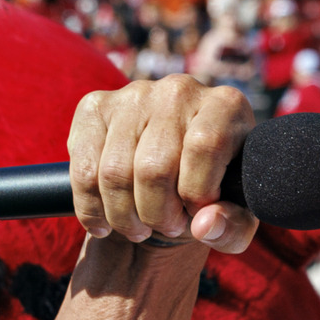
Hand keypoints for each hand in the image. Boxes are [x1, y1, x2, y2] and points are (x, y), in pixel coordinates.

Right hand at [67, 74, 257, 252]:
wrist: (177, 173)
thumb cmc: (215, 194)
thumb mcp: (237, 217)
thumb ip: (232, 227)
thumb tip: (203, 225)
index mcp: (225, 106)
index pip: (204, 146)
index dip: (197, 193)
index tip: (196, 214)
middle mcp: (179, 90)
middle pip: (154, 167)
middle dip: (157, 215)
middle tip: (166, 227)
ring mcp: (133, 95)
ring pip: (114, 173)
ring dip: (124, 217)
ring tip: (139, 228)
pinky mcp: (95, 107)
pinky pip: (82, 169)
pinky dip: (90, 207)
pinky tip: (104, 223)